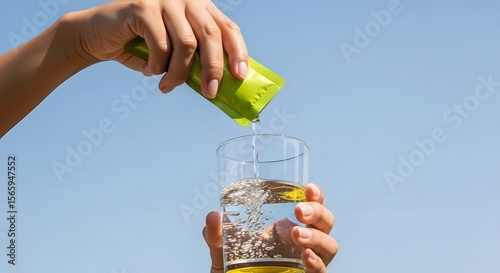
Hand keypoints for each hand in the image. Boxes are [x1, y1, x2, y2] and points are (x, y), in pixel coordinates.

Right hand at [73, 0, 247, 97]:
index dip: (238, 52)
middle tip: (211, 93)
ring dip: (179, 73)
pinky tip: (148, 70)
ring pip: (187, 44)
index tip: (241, 76)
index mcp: (199, 6)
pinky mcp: (144, 6)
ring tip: (167, 86)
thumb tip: (219, 85)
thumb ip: (195, 60)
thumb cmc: (140, 47)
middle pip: (211, 35)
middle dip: (213, 69)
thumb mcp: (174, 52)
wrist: (97, 36)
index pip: (227, 27)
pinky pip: (161, 45)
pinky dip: (157, 65)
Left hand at [202, 183, 337, 272]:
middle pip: (326, 222)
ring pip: (329, 246)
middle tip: (299, 211)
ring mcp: (308, 261)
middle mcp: (304, 242)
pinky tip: (305, 255)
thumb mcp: (223, 249)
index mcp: (288, 227)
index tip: (308, 187)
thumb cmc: (233, 267)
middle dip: (317, 212)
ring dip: (317, 237)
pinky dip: (317, 263)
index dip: (316, 195)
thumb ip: (217, 235)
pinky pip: (322, 271)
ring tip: (298, 233)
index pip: (312, 205)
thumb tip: (212, 217)